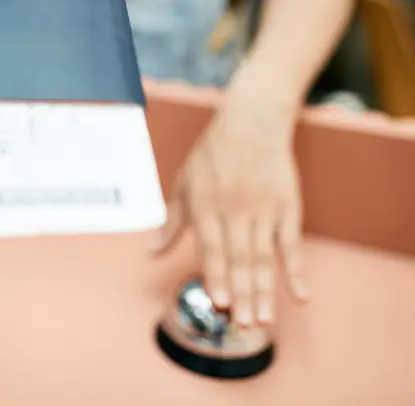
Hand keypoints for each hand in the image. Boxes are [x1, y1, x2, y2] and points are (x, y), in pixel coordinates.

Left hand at [153, 96, 309, 327]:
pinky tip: (300, 295)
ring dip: (264, 291)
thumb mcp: (184, 184)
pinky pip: (292, 245)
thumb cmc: (211, 156)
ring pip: (265, 257)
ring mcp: (263, 210)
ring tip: (264, 321)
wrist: (251, 123)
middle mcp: (235, 211)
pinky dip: (296, 271)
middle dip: (243, 294)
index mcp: (206, 206)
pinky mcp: (287, 208)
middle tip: (245, 326)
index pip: (212, 248)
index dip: (217, 276)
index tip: (220, 303)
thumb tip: (149, 253)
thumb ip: (171, 223)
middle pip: (240, 259)